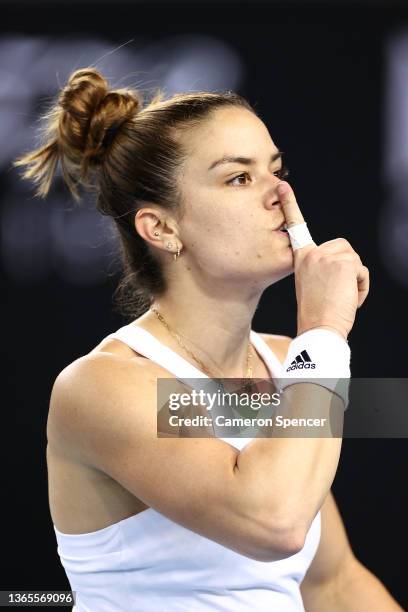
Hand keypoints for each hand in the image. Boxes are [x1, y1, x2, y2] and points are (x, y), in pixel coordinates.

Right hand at [277, 181, 369, 339]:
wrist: (319, 329)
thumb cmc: (316, 315)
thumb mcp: (313, 286)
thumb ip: (321, 270)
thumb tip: (340, 267)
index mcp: (300, 259)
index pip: (295, 228)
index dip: (290, 205)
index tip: (282, 186)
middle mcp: (311, 254)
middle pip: (343, 249)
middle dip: (347, 269)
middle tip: (334, 293)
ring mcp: (326, 257)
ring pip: (354, 260)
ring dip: (354, 280)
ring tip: (339, 298)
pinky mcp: (343, 262)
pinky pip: (362, 271)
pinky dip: (361, 287)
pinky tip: (347, 299)